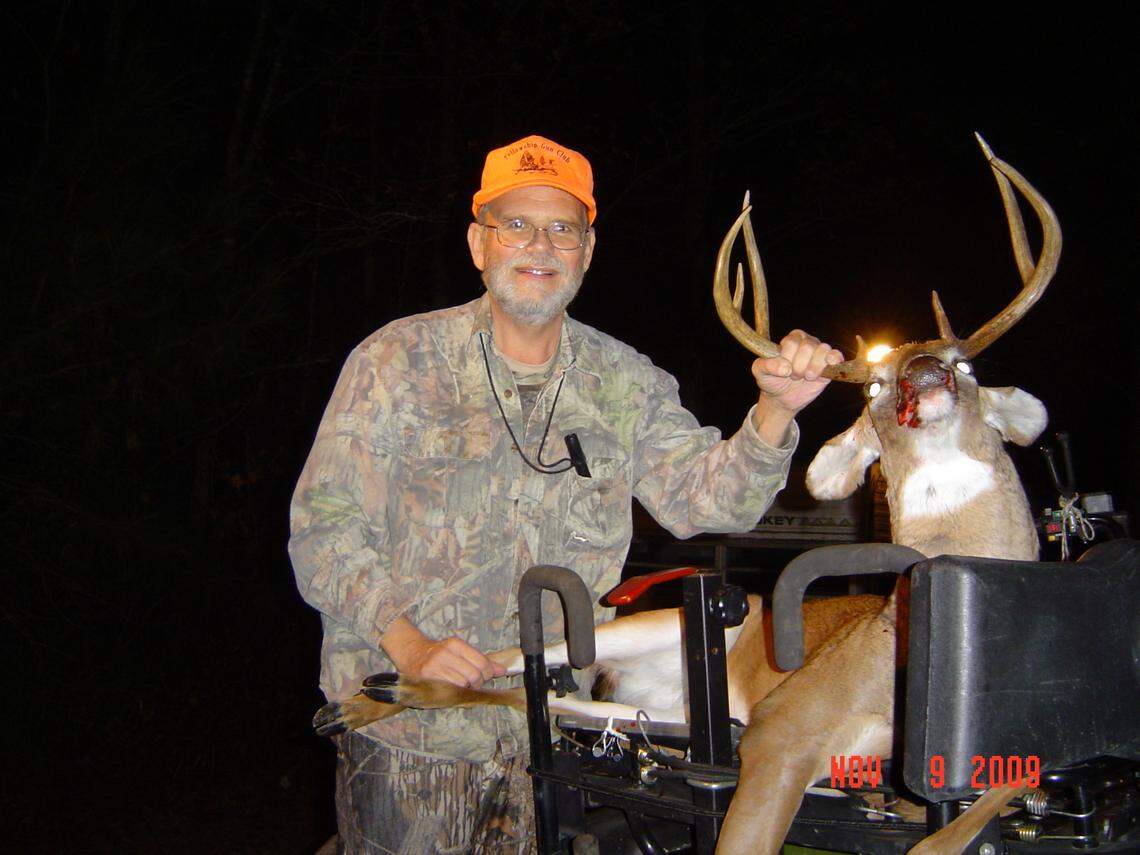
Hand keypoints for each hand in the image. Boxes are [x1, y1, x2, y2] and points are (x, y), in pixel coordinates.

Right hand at [381, 618, 505, 687]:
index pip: (482, 662)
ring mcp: (435, 667)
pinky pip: (449, 690)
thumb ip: (481, 660)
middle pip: (474, 675)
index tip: (486, 676)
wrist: (412, 654)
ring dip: (466, 689)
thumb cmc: (440, 654)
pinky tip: (452, 689)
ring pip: (463, 684)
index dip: (488, 673)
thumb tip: (502, 670)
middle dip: (478, 682)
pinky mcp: (428, 679)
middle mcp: (445, 653)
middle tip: (473, 683)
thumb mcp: (460, 651)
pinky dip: (455, 692)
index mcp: (455, 644)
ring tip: (462, 685)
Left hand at [750, 330, 841, 445]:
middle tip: (794, 376)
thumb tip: (785, 368)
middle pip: (808, 347)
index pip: (792, 342)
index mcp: (791, 340)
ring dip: (813, 367)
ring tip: (806, 377)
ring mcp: (819, 353)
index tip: (784, 370)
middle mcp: (807, 342)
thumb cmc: (771, 380)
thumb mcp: (760, 372)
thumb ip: (766, 365)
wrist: (782, 398)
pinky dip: (834, 360)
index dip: (788, 358)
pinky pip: (836, 356)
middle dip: (799, 366)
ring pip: (823, 350)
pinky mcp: (830, 365)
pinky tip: (827, 368)